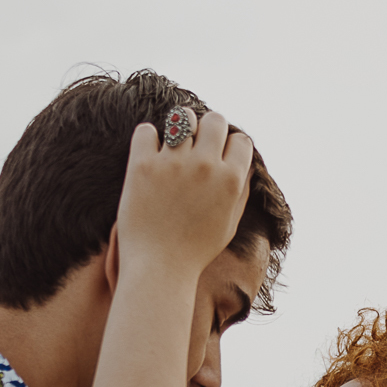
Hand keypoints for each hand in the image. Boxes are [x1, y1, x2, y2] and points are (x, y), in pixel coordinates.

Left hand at [116, 109, 252, 284]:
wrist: (159, 269)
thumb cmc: (196, 251)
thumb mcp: (229, 224)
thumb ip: (241, 192)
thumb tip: (244, 165)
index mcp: (231, 181)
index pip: (240, 139)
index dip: (231, 146)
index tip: (220, 156)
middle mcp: (205, 166)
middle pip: (214, 120)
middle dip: (208, 130)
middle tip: (197, 146)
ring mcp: (173, 164)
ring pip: (182, 117)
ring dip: (180, 128)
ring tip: (173, 144)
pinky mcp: (143, 165)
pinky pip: (146, 130)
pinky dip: (148, 138)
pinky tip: (150, 153)